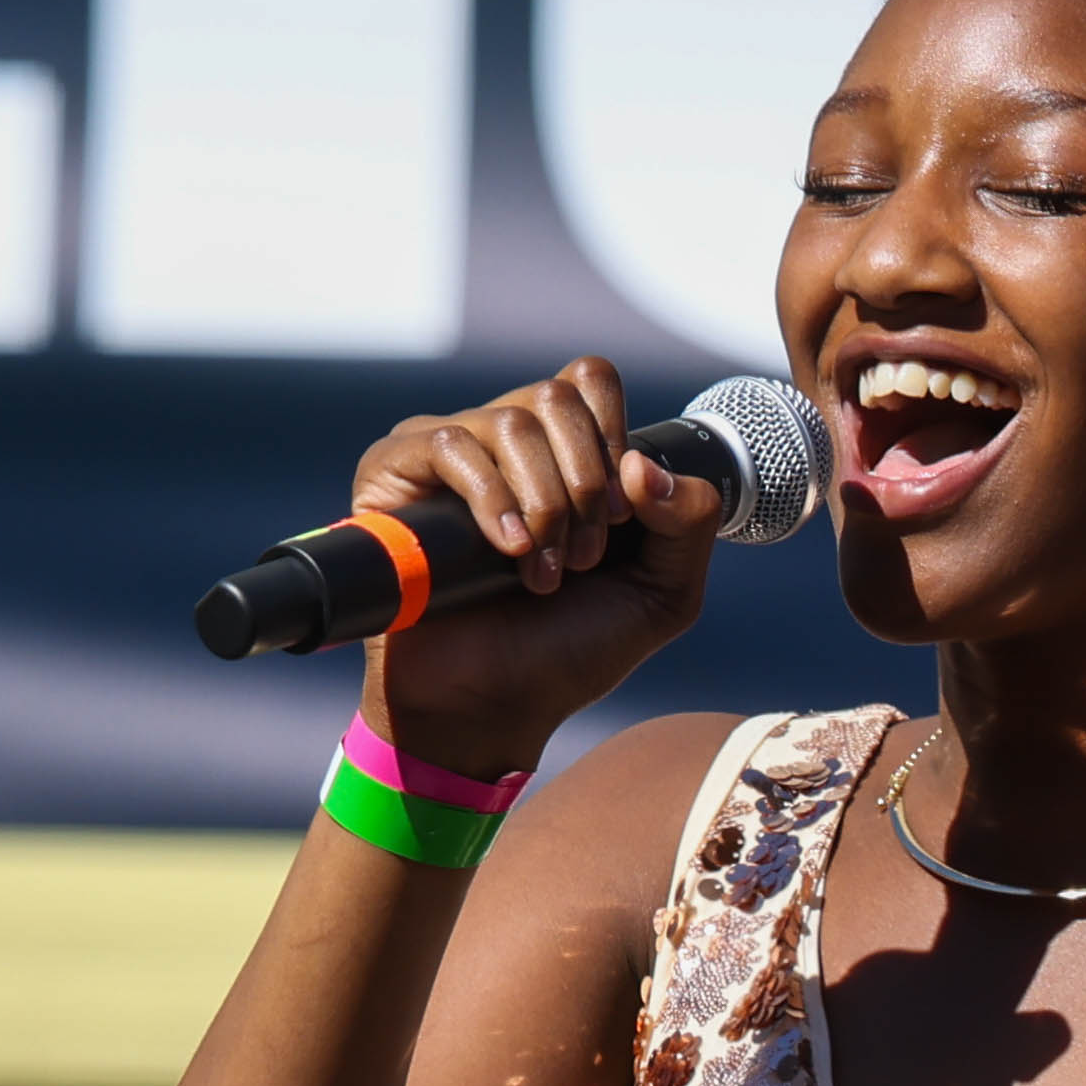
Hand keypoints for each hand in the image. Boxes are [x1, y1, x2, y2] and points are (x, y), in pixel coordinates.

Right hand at [343, 360, 727, 777]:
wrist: (490, 705)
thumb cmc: (570, 648)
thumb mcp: (664, 590)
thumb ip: (692, 521)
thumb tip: (641, 464)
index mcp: (564, 451)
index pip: (589, 380)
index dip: (614, 436)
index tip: (621, 517)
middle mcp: (504, 441)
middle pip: (556, 396)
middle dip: (585, 481)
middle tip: (581, 556)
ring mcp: (448, 454)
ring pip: (510, 421)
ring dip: (545, 503)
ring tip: (544, 572)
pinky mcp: (393, 475)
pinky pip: (449, 444)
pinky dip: (493, 499)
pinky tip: (509, 552)